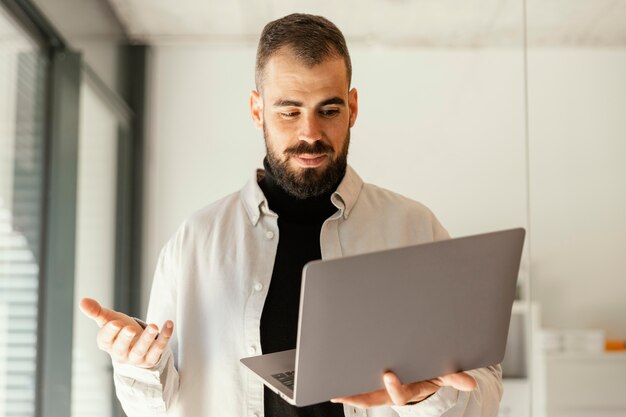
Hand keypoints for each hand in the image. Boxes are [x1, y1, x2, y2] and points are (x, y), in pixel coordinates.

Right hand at [79, 297, 173, 367]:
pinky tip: (168, 324)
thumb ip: (96, 311)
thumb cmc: (119, 329)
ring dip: (147, 339)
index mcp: (108, 344)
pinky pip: (159, 349)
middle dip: (125, 339)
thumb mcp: (108, 319)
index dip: (110, 332)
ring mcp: (136, 358)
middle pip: (121, 349)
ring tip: (154, 326)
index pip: (105, 340)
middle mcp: (121, 354)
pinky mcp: (151, 358)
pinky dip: (164, 337)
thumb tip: (82, 301)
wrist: (135, 343)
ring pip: (141, 352)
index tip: (115, 323)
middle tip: (130, 328)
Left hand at [330, 370, 476, 407]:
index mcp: (410, 390)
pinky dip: (346, 384)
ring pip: (362, 394)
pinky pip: (357, 385)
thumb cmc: (433, 370)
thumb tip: (470, 383)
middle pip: (374, 398)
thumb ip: (454, 377)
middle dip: (360, 396)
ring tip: (335, 389)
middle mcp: (392, 391)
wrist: (426, 369)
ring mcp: (381, 389)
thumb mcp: (444, 373)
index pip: (400, 394)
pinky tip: (333, 381)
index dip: (394, 387)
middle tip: (348, 389)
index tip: (387, 374)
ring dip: (348, 393)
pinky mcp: (372, 383)